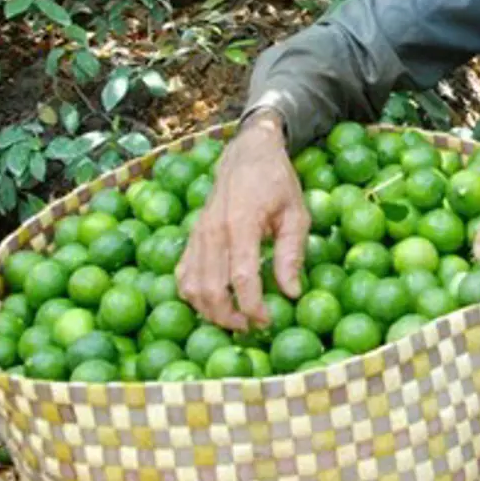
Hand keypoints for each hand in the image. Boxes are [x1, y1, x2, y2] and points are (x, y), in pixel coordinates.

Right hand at [176, 114, 307, 329]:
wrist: (247, 153)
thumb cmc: (276, 183)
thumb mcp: (296, 213)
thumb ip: (292, 253)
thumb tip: (292, 293)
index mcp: (241, 223)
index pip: (241, 276)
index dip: (253, 306)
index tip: (267, 321)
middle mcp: (212, 231)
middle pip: (211, 288)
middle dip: (230, 316)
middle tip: (253, 327)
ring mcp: (197, 234)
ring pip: (192, 287)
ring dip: (210, 312)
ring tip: (236, 320)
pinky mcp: (191, 238)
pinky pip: (183, 275)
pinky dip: (194, 296)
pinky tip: (214, 305)